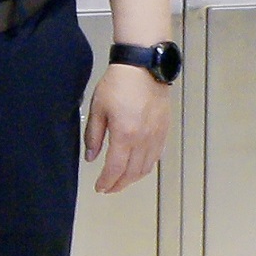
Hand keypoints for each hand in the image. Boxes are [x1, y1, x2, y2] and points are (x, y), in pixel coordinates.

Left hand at [85, 61, 169, 193]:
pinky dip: (147, 166)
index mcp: (125, 135)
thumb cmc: (118, 84)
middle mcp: (143, 140)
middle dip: (119, 184)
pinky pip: (157, 156)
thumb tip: (91, 158)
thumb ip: (94, 136)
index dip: (107, 181)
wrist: (144, 67)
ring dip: (133, 178)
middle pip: (132, 173)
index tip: (100, 187)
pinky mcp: (164, 130)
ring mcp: (156, 136)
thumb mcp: (98, 108)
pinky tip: (139, 167)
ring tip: (122, 180)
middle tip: (108, 188)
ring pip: (147, 167)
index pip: (116, 169)